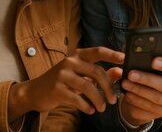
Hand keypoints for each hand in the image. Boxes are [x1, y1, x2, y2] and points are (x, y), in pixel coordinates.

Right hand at [8, 46, 123, 118]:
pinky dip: (86, 106)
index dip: (112, 54)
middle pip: (96, 71)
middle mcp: (70, 61)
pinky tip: (90, 110)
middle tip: (114, 100)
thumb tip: (120, 72)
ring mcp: (62, 74)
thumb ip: (101, 73)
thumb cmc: (63, 82)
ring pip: (88, 86)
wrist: (36, 91)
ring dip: (98, 99)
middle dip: (108, 87)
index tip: (125, 59)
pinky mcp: (56, 89)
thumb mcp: (81, 75)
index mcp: (77, 55)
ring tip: (102, 108)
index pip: (98, 51)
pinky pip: (76, 98)